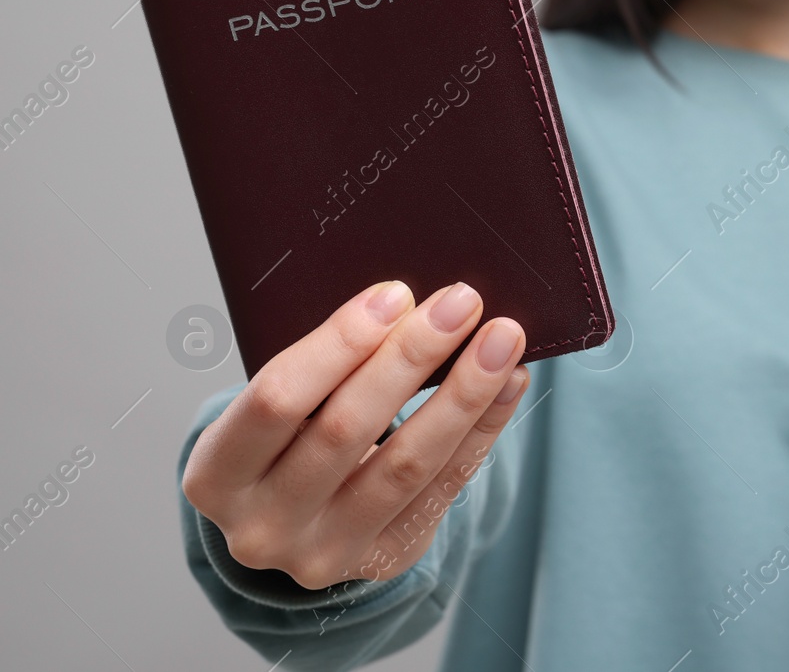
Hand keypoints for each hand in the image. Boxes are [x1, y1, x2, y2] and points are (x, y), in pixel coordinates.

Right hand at [181, 281, 529, 590]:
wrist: (292, 525)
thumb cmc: (283, 441)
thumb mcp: (272, 410)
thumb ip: (321, 365)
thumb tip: (407, 303)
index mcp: (216, 475)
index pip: (277, 398)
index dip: (339, 343)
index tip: (396, 294)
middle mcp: (262, 525)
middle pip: (346, 429)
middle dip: (410, 357)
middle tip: (462, 301)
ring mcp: (324, 552)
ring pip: (406, 465)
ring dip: (464, 393)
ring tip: (502, 337)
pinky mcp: (384, 558)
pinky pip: (446, 487)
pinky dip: (483, 428)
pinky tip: (508, 382)